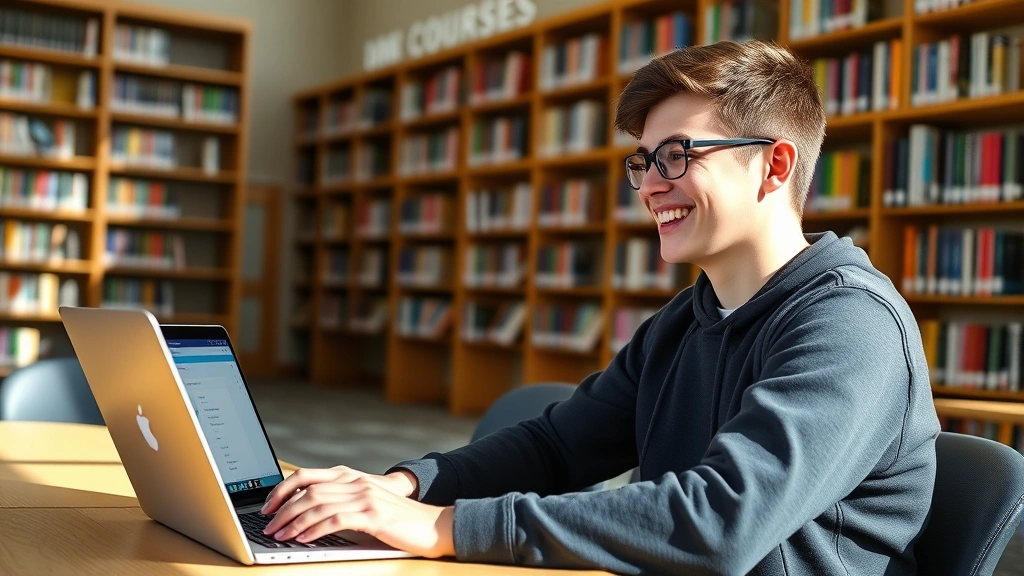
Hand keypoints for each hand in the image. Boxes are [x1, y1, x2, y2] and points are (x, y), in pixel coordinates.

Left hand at [261, 466, 451, 557]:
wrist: (433, 525)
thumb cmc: (398, 521)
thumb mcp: (367, 506)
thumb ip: (342, 504)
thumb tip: (307, 516)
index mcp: (352, 478)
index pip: (307, 476)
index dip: (282, 490)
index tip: (267, 508)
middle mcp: (356, 483)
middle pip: (308, 491)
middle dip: (282, 510)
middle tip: (268, 527)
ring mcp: (365, 497)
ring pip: (318, 505)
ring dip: (293, 522)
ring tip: (280, 536)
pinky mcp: (373, 515)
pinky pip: (335, 520)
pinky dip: (314, 530)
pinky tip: (303, 540)